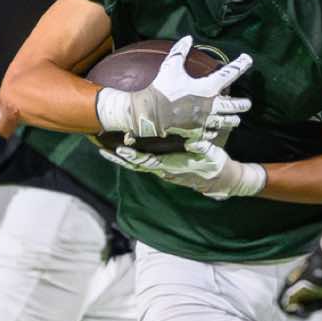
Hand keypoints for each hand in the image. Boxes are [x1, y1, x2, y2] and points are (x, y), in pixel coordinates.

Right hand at [95, 35, 252, 141]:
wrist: (150, 114)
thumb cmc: (162, 89)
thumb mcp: (170, 67)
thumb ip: (180, 51)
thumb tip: (187, 38)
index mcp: (208, 87)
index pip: (230, 73)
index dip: (241, 64)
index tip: (248, 59)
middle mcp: (212, 105)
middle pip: (236, 106)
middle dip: (243, 104)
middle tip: (246, 104)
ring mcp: (206, 121)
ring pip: (228, 122)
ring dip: (232, 119)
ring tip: (234, 119)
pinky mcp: (199, 134)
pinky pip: (213, 134)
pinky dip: (215, 131)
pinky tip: (214, 130)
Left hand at [107, 139, 265, 198]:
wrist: (219, 179)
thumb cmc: (214, 164)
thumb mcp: (211, 154)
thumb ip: (201, 147)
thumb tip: (194, 141)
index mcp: (172, 165)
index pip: (148, 161)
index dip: (134, 156)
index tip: (121, 149)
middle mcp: (163, 170)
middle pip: (135, 165)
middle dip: (118, 158)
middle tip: (101, 150)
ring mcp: (161, 170)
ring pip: (137, 165)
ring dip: (120, 159)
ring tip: (103, 149)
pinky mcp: (163, 168)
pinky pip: (143, 163)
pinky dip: (130, 158)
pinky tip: (120, 150)